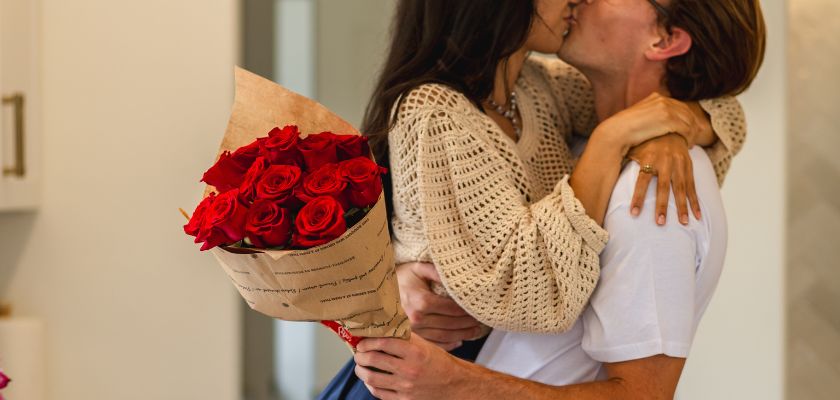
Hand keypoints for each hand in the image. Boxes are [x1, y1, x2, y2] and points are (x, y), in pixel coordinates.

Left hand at [354, 334, 471, 399]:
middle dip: (360, 355)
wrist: (453, 384)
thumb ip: (404, 336)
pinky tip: (370, 380)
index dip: (368, 341)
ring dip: (361, 370)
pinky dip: (371, 385)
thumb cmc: (437, 361)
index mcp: (415, 352)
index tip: (362, 341)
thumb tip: (383, 326)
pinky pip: (379, 393)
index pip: (383, 343)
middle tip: (358, 352)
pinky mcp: (404, 399)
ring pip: (372, 378)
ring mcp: (405, 386)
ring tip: (360, 365)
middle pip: (374, 359)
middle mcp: (409, 369)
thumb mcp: (424, 344)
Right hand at [396, 262, 482, 349]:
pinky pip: (433, 344)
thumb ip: (438, 272)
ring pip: (445, 336)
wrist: (377, 291)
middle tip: (482, 322)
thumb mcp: (418, 268)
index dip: (467, 310)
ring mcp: (413, 331)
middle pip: (451, 324)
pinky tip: (459, 341)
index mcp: (421, 301)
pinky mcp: (410, 338)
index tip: (479, 309)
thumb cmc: (400, 277)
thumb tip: (458, 278)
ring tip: (475, 331)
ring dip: (462, 334)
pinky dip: (448, 344)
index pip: (452, 309)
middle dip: (468, 323)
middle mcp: (417, 319)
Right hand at [593, 92, 701, 154]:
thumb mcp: (640, 116)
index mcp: (656, 97)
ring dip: (693, 133)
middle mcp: (663, 100)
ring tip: (691, 143)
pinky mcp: (668, 119)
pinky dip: (690, 137)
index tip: (689, 129)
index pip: (679, 106)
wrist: (617, 133)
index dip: (686, 118)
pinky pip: (687, 128)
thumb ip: (652, 114)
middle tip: (693, 138)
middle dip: (693, 125)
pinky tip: (688, 145)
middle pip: (687, 112)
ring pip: (689, 120)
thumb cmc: (625, 129)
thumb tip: (660, 122)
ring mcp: (666, 108)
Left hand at [627, 133, 699, 225]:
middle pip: (663, 187)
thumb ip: (623, 158)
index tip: (633, 213)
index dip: (638, 196)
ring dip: (682, 207)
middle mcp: (665, 161)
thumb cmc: (647, 141)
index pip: (642, 180)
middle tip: (660, 223)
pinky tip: (697, 215)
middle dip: (662, 206)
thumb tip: (602, 169)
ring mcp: (679, 164)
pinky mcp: (689, 167)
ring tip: (683, 223)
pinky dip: (695, 201)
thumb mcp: (634, 146)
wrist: (671, 127)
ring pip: (680, 188)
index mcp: (649, 158)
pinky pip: (692, 186)